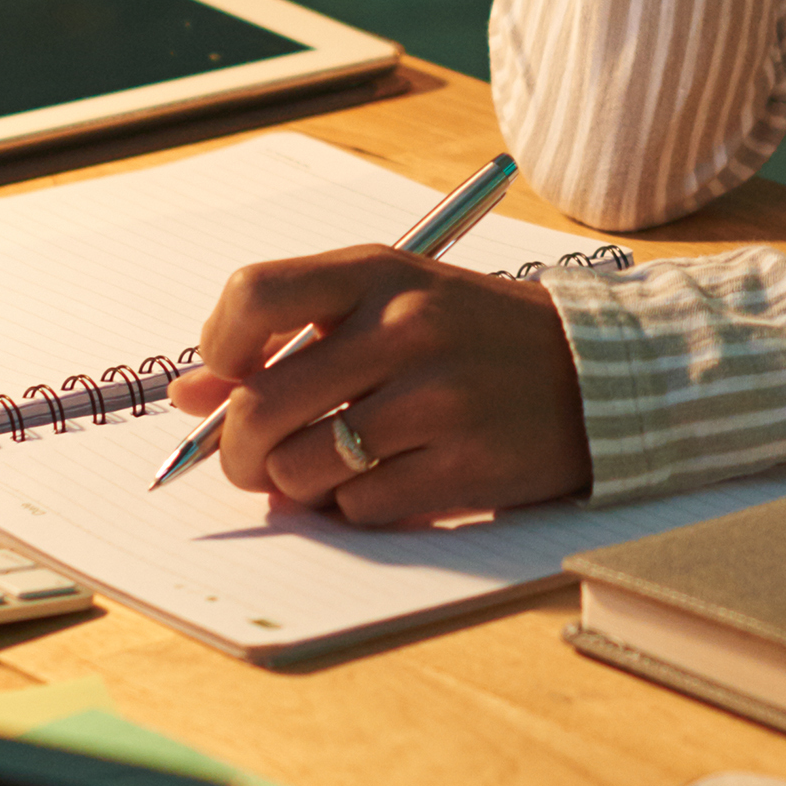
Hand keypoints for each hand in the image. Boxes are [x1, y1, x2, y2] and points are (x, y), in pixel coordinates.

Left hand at [169, 247, 592, 527]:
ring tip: (329, 471)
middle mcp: (406, 329)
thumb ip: (290, 338)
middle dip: (237, 453)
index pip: (252, 295)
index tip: (225, 378)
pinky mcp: (464, 466)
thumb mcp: (392, 304)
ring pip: (301, 470)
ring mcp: (437, 400)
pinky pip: (359, 510)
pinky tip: (385, 485)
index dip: (218, 349)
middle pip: (261, 406)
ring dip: (297, 487)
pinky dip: (354, 511)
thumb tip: (187, 395)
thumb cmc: (477, 336)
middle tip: (251, 461)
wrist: (598, 372)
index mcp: (379, 274)